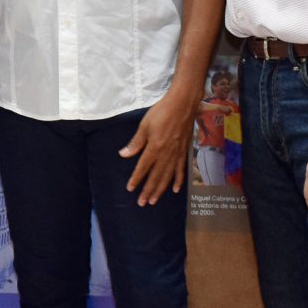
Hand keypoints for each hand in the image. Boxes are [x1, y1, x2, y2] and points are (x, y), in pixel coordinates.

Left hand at [120, 91, 198, 205]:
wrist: (182, 104)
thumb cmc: (161, 112)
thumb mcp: (144, 125)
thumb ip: (136, 142)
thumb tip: (124, 155)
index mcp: (154, 148)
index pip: (143, 168)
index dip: (136, 179)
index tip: (131, 189)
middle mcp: (166, 154)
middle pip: (155, 176)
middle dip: (148, 190)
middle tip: (142, 203)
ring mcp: (176, 154)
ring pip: (167, 176)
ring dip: (160, 190)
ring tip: (154, 200)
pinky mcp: (184, 151)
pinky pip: (180, 170)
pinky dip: (178, 181)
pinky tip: (175, 190)